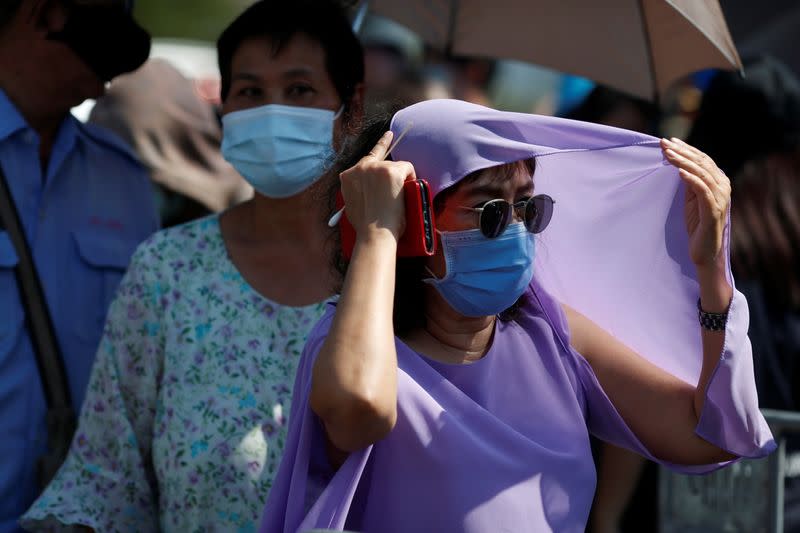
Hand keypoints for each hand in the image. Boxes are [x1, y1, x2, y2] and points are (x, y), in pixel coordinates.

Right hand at [339, 131, 415, 239]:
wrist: (374, 233)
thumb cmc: (367, 226)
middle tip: (396, 160)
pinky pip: (407, 168)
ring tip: (397, 200)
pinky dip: (410, 178)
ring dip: (400, 179)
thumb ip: (359, 190)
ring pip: (396, 166)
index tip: (389, 135)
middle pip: (382, 159)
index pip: (366, 157)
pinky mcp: (391, 171)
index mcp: (349, 176)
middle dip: (389, 165)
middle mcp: (361, 167)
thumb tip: (371, 189)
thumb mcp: (353, 203)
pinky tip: (405, 192)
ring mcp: (376, 168)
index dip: (380, 145)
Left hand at [661, 138, 730, 268]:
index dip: (685, 149)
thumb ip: (689, 182)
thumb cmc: (696, 225)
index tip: (668, 141)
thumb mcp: (691, 199)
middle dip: (681, 151)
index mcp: (718, 182)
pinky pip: (703, 191)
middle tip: (663, 143)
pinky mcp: (714, 211)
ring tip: (667, 154)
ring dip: (683, 162)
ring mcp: (720, 199)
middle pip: (701, 163)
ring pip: (701, 174)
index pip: (702, 159)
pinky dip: (691, 179)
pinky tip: (679, 172)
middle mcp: (723, 187)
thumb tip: (677, 164)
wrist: (704, 252)